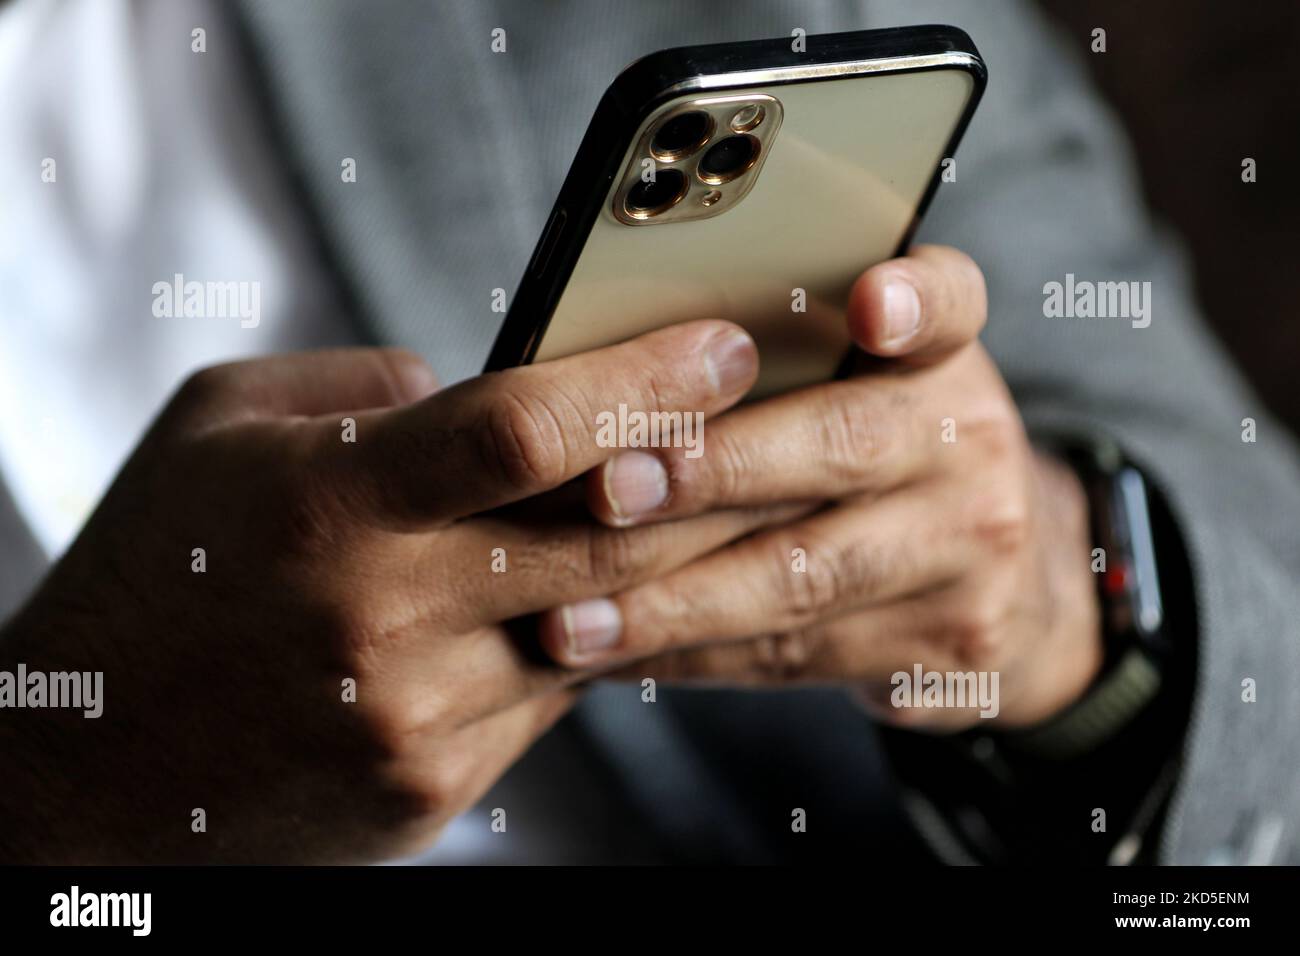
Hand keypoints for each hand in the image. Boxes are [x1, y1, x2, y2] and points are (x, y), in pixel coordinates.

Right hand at [0, 322, 780, 861]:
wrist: (88, 773)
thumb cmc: (156, 571)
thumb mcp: (220, 429)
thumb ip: (360, 394)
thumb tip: (480, 385)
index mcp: (328, 503)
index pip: (525, 429)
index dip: (643, 380)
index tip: (722, 345)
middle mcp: (384, 615)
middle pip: (606, 540)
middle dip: (712, 476)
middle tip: (779, 421)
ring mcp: (418, 716)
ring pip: (599, 627)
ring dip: (672, 564)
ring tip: (726, 501)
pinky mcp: (436, 783)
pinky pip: (555, 696)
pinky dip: (593, 639)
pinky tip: (612, 596)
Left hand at [537, 246, 1102, 728]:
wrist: (1007, 583)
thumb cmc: (879, 461)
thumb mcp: (861, 389)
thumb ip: (776, 363)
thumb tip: (608, 370)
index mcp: (941, 356)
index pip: (949, 301)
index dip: (913, 299)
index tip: (869, 305)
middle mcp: (972, 440)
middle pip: (842, 445)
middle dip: (713, 471)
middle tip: (610, 491)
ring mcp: (972, 548)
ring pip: (804, 575)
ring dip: (677, 600)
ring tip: (575, 618)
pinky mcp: (948, 642)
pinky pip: (796, 655)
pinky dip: (692, 656)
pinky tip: (618, 656)